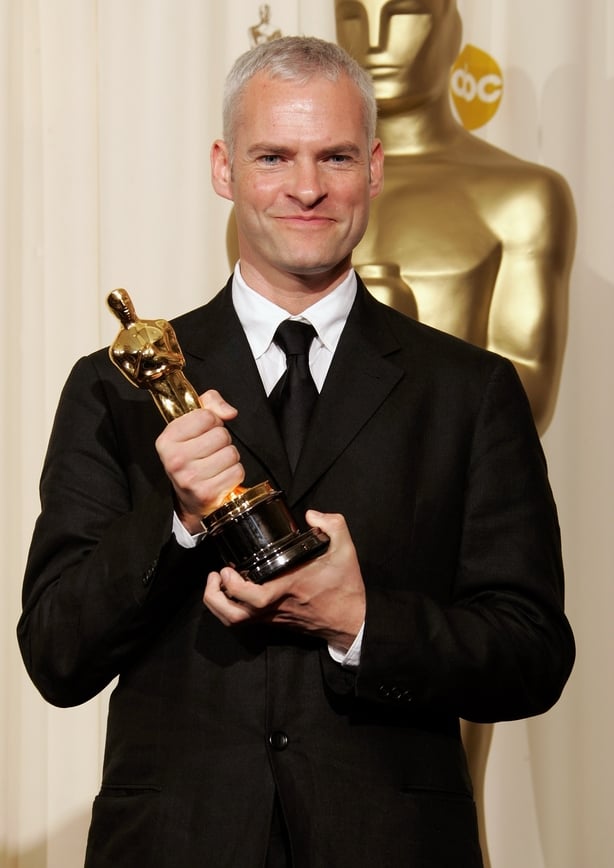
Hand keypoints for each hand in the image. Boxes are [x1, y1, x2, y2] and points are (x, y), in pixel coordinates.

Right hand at [155, 389, 244, 532]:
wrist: (190, 499)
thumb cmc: (193, 457)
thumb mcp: (193, 424)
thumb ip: (210, 403)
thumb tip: (229, 412)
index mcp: (167, 440)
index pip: (205, 416)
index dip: (212, 421)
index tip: (205, 431)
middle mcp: (176, 460)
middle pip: (221, 435)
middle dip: (222, 441)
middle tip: (211, 450)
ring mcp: (190, 478)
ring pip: (231, 453)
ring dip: (229, 458)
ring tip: (216, 464)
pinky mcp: (207, 493)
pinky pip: (237, 471)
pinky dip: (234, 473)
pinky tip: (221, 476)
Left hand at [203, 510, 365, 652]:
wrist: (351, 621)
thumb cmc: (345, 588)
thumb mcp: (346, 550)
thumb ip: (332, 525)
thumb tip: (312, 515)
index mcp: (289, 588)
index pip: (255, 598)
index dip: (234, 586)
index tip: (227, 568)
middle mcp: (276, 607)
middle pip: (234, 616)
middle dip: (215, 598)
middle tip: (216, 575)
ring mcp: (273, 617)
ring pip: (235, 622)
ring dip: (219, 605)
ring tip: (218, 583)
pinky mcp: (274, 622)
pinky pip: (244, 622)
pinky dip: (230, 608)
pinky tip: (234, 591)